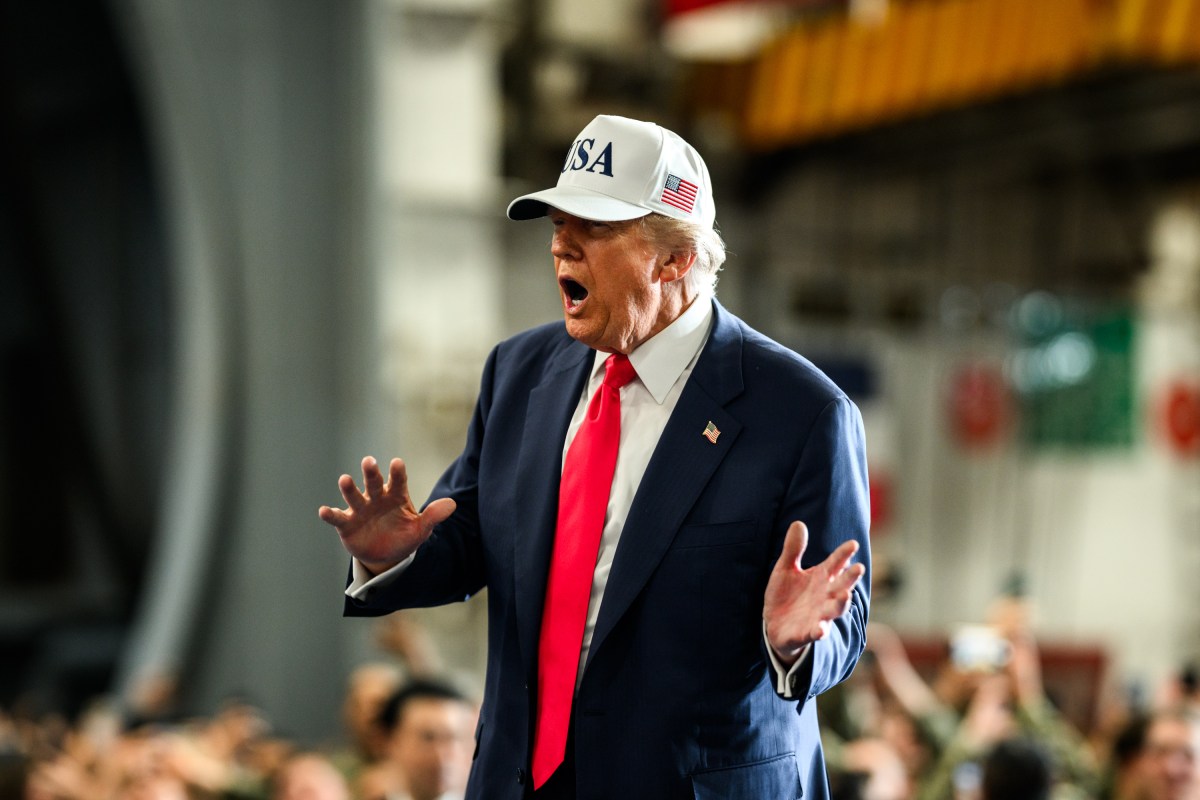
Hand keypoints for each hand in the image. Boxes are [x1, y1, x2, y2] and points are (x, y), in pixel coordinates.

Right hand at [318, 457, 455, 574]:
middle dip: (371, 473)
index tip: (397, 463)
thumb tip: (452, 504)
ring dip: (349, 488)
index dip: (397, 473)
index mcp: (396, 495)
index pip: (398, 481)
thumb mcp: (421, 529)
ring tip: (345, 480)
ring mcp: (360, 510)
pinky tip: (324, 511)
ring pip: (354, 496)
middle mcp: (376, 498)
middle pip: (373, 483)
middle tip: (369, 461)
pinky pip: (337, 517)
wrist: (386, 555)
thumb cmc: (404, 536)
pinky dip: (330, 514)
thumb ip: (433, 516)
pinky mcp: (346, 524)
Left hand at [763, 521, 864, 666]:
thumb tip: (798, 523)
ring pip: (834, 609)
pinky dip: (819, 631)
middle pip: (841, 585)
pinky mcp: (806, 632)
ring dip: (841, 604)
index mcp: (821, 578)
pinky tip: (821, 629)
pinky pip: (815, 632)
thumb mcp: (785, 569)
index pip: (835, 563)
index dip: (844, 554)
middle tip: (859, 567)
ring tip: (846, 595)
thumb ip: (793, 549)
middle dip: (850, 578)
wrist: (775, 625)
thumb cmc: (786, 594)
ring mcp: (818, 615)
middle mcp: (825, 596)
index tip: (853, 544)